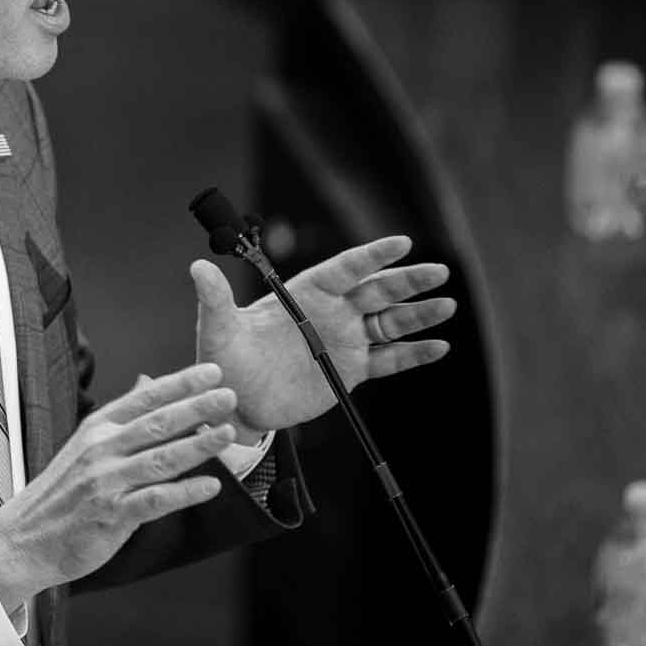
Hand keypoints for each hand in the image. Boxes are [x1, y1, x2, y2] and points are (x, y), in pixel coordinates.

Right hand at [0, 364, 235, 605]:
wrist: (24, 539)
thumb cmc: (59, 495)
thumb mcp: (85, 446)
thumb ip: (121, 417)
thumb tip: (148, 383)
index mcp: (96, 429)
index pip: (144, 398)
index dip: (180, 383)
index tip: (212, 372)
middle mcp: (101, 450)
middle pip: (156, 422)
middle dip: (196, 407)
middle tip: (229, 395)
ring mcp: (105, 482)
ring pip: (160, 458)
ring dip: (198, 445)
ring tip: (228, 434)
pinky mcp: (111, 514)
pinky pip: (154, 500)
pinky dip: (184, 492)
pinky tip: (210, 486)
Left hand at [191, 234, 454, 435]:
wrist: (234, 402)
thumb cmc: (222, 361)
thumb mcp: (217, 330)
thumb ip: (214, 300)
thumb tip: (197, 267)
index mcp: (304, 294)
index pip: (344, 268)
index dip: (372, 256)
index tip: (401, 242)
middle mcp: (329, 313)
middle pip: (376, 290)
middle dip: (408, 280)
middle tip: (440, 271)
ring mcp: (343, 341)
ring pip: (390, 322)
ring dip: (419, 314)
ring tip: (448, 305)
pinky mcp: (351, 371)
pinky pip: (389, 360)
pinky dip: (414, 353)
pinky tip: (439, 346)